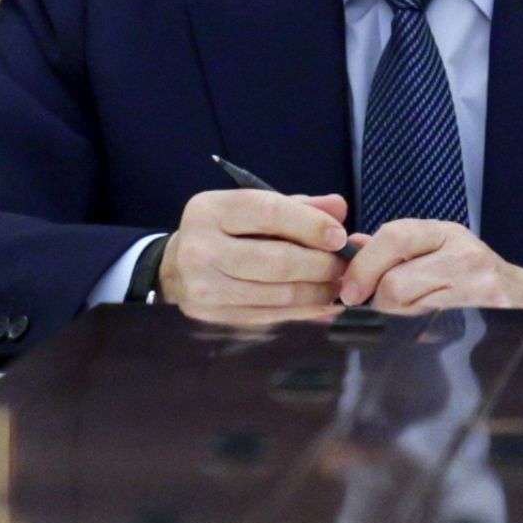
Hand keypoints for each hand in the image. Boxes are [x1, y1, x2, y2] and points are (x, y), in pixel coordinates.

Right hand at [158, 189, 352, 326]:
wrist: (176, 268)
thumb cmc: (226, 232)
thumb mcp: (254, 209)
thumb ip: (298, 207)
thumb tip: (339, 208)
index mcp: (210, 210)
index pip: (269, 213)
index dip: (311, 225)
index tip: (340, 237)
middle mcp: (201, 248)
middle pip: (278, 260)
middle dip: (322, 265)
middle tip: (346, 266)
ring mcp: (203, 286)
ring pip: (279, 294)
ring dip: (319, 291)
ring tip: (339, 285)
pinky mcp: (211, 316)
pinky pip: (270, 315)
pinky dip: (304, 311)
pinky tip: (323, 303)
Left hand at [336, 219, 522, 314]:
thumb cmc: (471, 274)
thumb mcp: (437, 249)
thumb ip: (394, 247)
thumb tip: (353, 245)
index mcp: (446, 233)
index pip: (395, 237)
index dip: (363, 266)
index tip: (350, 291)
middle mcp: (464, 254)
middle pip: (395, 284)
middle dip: (379, 302)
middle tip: (382, 309)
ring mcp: (477, 286)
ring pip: (408, 310)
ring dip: (396, 319)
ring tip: (409, 316)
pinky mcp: (484, 315)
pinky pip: (429, 330)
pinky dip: (416, 333)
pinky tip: (425, 328)